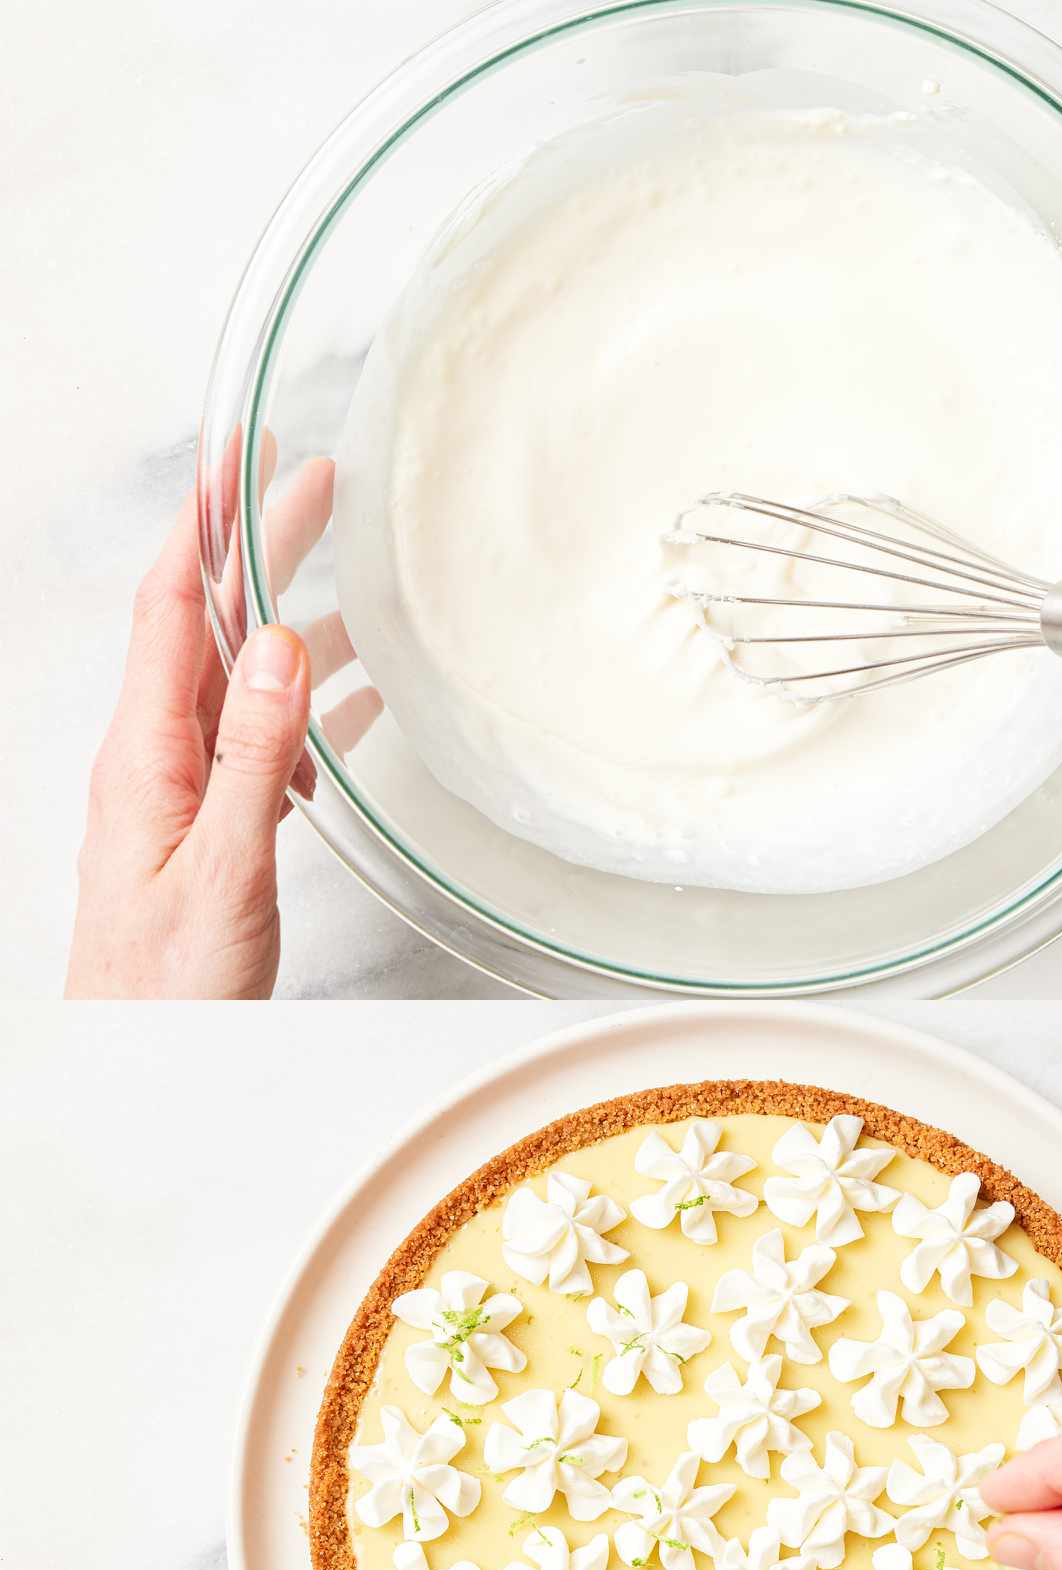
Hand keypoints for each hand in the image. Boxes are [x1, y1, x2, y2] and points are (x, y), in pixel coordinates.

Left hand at [68, 457, 332, 998]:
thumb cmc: (168, 985)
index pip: (169, 609)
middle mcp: (156, 760)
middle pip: (206, 628)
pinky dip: (311, 709)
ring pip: (239, 682)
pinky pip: (263, 744)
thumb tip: (276, 648)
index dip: (204, 525)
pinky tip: (355, 700)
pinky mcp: (211, 827)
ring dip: (290, 625)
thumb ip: (253, 759)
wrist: (141, 1058)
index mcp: (144, 757)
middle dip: (254, 548)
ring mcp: (181, 792)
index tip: (239, 455)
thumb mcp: (220, 870)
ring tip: (349, 579)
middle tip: (310, 485)